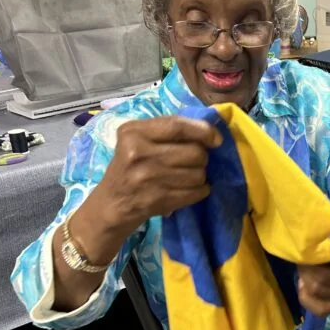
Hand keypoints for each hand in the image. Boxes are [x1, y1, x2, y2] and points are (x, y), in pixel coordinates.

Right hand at [94, 115, 221, 234]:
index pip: (177, 126)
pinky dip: (200, 190)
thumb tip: (209, 130)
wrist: (112, 203)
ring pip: (198, 173)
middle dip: (202, 157)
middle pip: (194, 152)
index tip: (216, 139)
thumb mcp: (136, 139)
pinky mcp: (158, 200)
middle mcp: (139, 153)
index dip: (203, 131)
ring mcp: (148, 179)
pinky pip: (196, 192)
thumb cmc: (129, 165)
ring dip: (200, 175)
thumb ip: (166, 130)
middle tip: (194, 161)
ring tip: (188, 175)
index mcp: (133, 132)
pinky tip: (190, 189)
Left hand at [298, 226, 329, 317]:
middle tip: (302, 259)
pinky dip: (306, 297)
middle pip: (323, 277)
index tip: (309, 247)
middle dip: (306, 267)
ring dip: (305, 278)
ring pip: (318, 291)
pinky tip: (307, 285)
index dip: (317, 250)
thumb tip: (310, 243)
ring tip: (305, 269)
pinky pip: (319, 309)